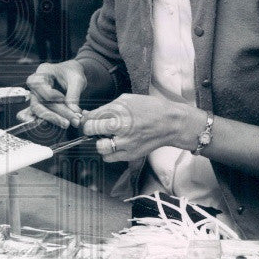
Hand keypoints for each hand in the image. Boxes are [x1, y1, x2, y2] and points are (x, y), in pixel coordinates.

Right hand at [19, 60, 86, 128]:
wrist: (72, 76)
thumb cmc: (72, 73)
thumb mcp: (77, 79)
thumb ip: (74, 94)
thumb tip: (73, 112)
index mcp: (42, 72)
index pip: (41, 87)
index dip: (52, 96)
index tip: (63, 99)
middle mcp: (34, 86)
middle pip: (38, 103)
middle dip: (53, 114)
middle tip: (68, 122)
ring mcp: (35, 97)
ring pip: (39, 112)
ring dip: (53, 119)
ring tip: (67, 124)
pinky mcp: (40, 106)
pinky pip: (39, 116)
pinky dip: (48, 121)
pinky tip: (56, 126)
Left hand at [82, 94, 200, 161]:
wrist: (171, 123)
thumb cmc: (150, 109)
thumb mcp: (127, 100)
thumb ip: (107, 108)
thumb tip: (88, 114)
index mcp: (120, 111)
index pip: (92, 116)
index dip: (87, 119)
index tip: (89, 120)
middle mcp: (122, 127)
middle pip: (91, 130)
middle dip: (89, 129)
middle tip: (94, 129)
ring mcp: (127, 143)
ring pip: (99, 147)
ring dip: (99, 143)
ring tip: (107, 138)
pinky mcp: (131, 154)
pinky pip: (109, 158)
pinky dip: (108, 153)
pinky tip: (114, 145)